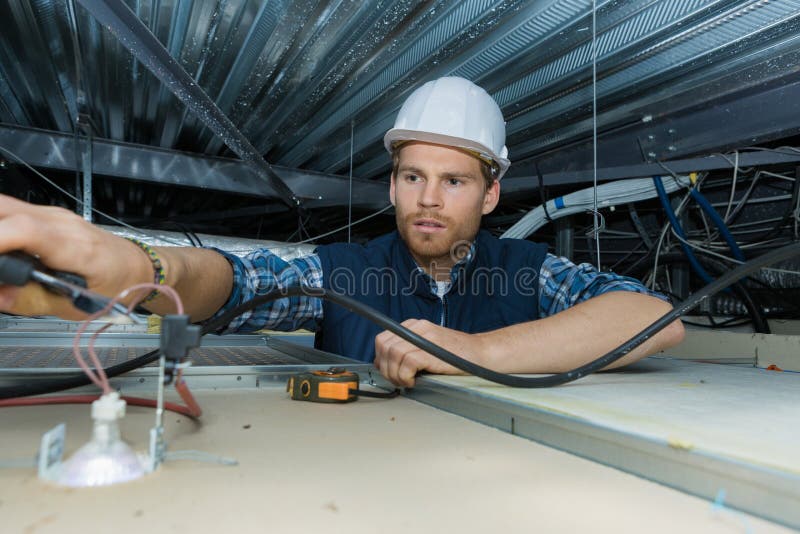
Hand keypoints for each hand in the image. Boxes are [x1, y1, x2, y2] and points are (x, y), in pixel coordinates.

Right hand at [0, 194, 151, 318]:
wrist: (136, 267)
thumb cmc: (114, 286)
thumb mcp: (78, 306)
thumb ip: (33, 301)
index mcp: (76, 247)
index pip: (25, 230)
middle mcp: (63, 223)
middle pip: (4, 209)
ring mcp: (55, 215)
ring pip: (4, 207)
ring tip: (0, 264)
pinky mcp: (49, 216)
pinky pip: (12, 213)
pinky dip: (1, 230)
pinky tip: (5, 253)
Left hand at [373, 319, 486, 387]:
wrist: (481, 354)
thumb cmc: (456, 355)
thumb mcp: (427, 348)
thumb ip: (406, 351)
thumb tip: (382, 363)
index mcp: (414, 326)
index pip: (383, 338)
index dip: (381, 358)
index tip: (388, 370)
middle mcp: (418, 327)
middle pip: (385, 346)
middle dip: (386, 368)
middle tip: (397, 379)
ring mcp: (425, 337)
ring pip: (393, 354)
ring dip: (395, 374)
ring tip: (406, 381)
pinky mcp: (432, 350)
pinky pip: (407, 362)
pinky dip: (405, 376)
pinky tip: (414, 381)